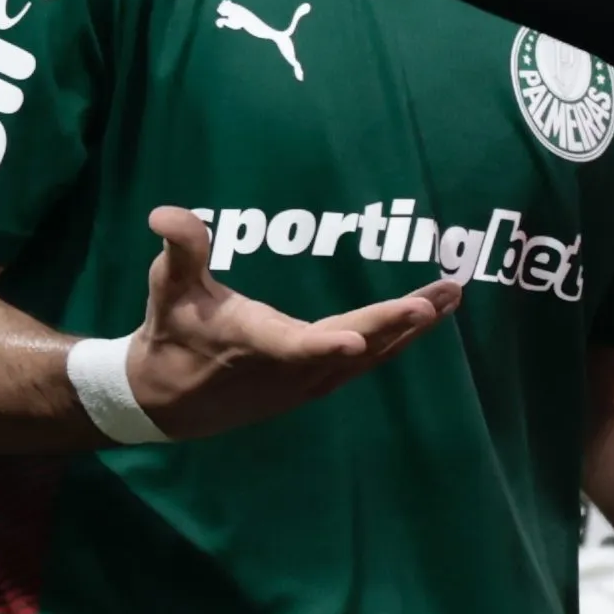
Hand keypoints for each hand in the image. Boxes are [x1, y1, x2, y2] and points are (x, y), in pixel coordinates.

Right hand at [124, 207, 463, 439]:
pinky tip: (424, 320)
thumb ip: (181, 248)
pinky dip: (398, 341)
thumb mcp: (169, 287)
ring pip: (371, 356)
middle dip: (397, 323)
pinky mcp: (318, 382)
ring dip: (411, 328)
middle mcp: (291, 369)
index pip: (296, 345)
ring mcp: (309, 380)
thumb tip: (163, 213)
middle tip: (440, 296)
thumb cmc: (172, 332)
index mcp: (256, 343)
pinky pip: (369, 362)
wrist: (168, 399)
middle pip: (353, 348)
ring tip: (451, 295)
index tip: (357, 339)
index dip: (325, 344)